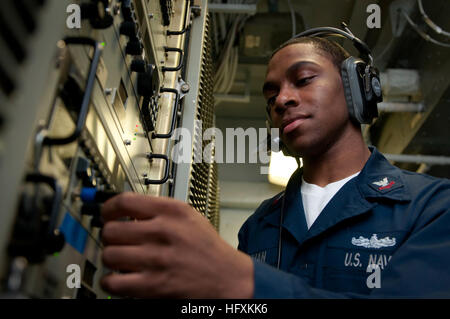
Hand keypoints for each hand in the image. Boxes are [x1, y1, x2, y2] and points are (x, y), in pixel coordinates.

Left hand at [100, 192, 253, 297]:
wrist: (227, 277)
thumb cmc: (207, 248)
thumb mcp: (188, 217)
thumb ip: (159, 211)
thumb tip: (126, 212)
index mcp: (172, 211)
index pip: (124, 201)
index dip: (108, 208)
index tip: (107, 214)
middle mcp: (164, 232)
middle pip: (111, 229)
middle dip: (110, 236)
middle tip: (116, 240)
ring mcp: (157, 259)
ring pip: (109, 255)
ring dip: (111, 258)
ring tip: (120, 259)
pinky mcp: (154, 285)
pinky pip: (113, 282)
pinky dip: (110, 282)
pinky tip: (119, 278)